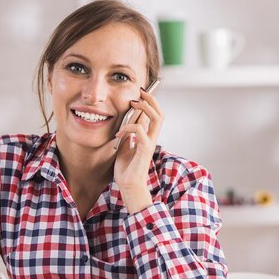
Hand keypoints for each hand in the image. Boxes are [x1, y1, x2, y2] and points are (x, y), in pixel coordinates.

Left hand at [114, 87, 164, 213]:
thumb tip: (129, 122)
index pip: (155, 115)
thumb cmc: (126, 169)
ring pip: (156, 119)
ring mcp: (150, 144)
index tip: (139, 93)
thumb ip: (129, 134)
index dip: (149, 102)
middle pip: (159, 114)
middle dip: (151, 100)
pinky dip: (128, 128)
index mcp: (148, 137)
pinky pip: (140, 131)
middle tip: (140, 92)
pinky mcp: (145, 150)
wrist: (128, 185)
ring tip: (133, 105)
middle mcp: (152, 138)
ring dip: (145, 108)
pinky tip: (119, 134)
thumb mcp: (125, 146)